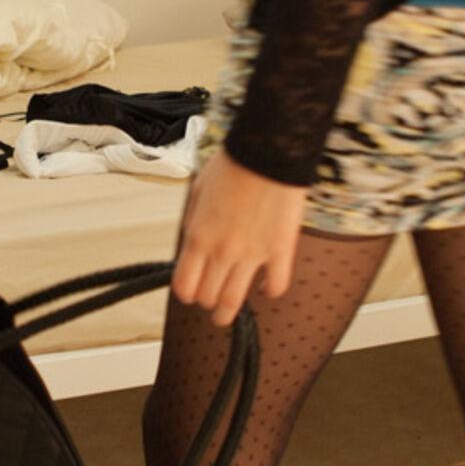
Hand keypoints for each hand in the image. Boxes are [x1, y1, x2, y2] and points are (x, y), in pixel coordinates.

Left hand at [172, 151, 307, 325]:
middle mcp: (222, 251)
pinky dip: (269, 291)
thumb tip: (192, 243)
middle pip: (207, 297)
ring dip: (228, 313)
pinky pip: (275, 286)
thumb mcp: (198, 191)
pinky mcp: (280, 251)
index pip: (184, 286)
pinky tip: (264, 286)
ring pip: (234, 302)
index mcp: (198, 236)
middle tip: (210, 299)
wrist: (268, 150)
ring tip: (227, 315)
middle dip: (206, 301)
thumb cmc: (234, 163)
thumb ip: (193, 222)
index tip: (190, 292)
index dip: (186, 293)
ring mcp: (252, 254)